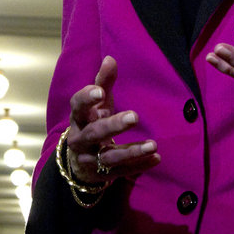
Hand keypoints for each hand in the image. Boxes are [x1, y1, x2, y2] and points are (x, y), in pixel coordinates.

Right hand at [66, 56, 160, 182]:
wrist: (80, 160)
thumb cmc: (92, 121)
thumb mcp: (98, 103)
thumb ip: (104, 82)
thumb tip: (110, 58)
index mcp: (79, 117)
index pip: (77, 106)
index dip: (86, 98)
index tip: (100, 90)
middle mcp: (80, 138)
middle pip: (94, 132)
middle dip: (114, 125)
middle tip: (135, 116)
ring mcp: (90, 159)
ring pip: (109, 157)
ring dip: (132, 151)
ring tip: (153, 145)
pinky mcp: (103, 174)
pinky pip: (122, 171)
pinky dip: (139, 165)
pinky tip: (156, 158)